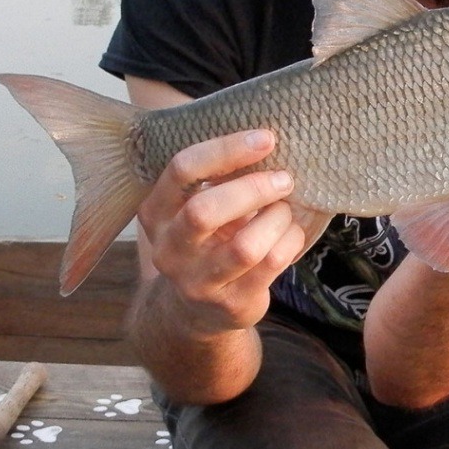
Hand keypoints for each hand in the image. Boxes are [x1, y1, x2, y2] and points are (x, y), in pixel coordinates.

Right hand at [137, 129, 305, 332]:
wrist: (197, 310)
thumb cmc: (207, 237)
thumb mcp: (196, 204)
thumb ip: (217, 176)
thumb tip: (267, 138)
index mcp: (157, 211)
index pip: (182, 169)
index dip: (227, 149)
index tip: (266, 138)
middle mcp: (169, 248)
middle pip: (204, 211)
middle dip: (252, 188)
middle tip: (284, 179)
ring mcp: (197, 281)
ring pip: (244, 246)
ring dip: (276, 219)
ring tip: (286, 209)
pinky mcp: (230, 304)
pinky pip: (270, 265)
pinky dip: (290, 240)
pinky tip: (291, 232)